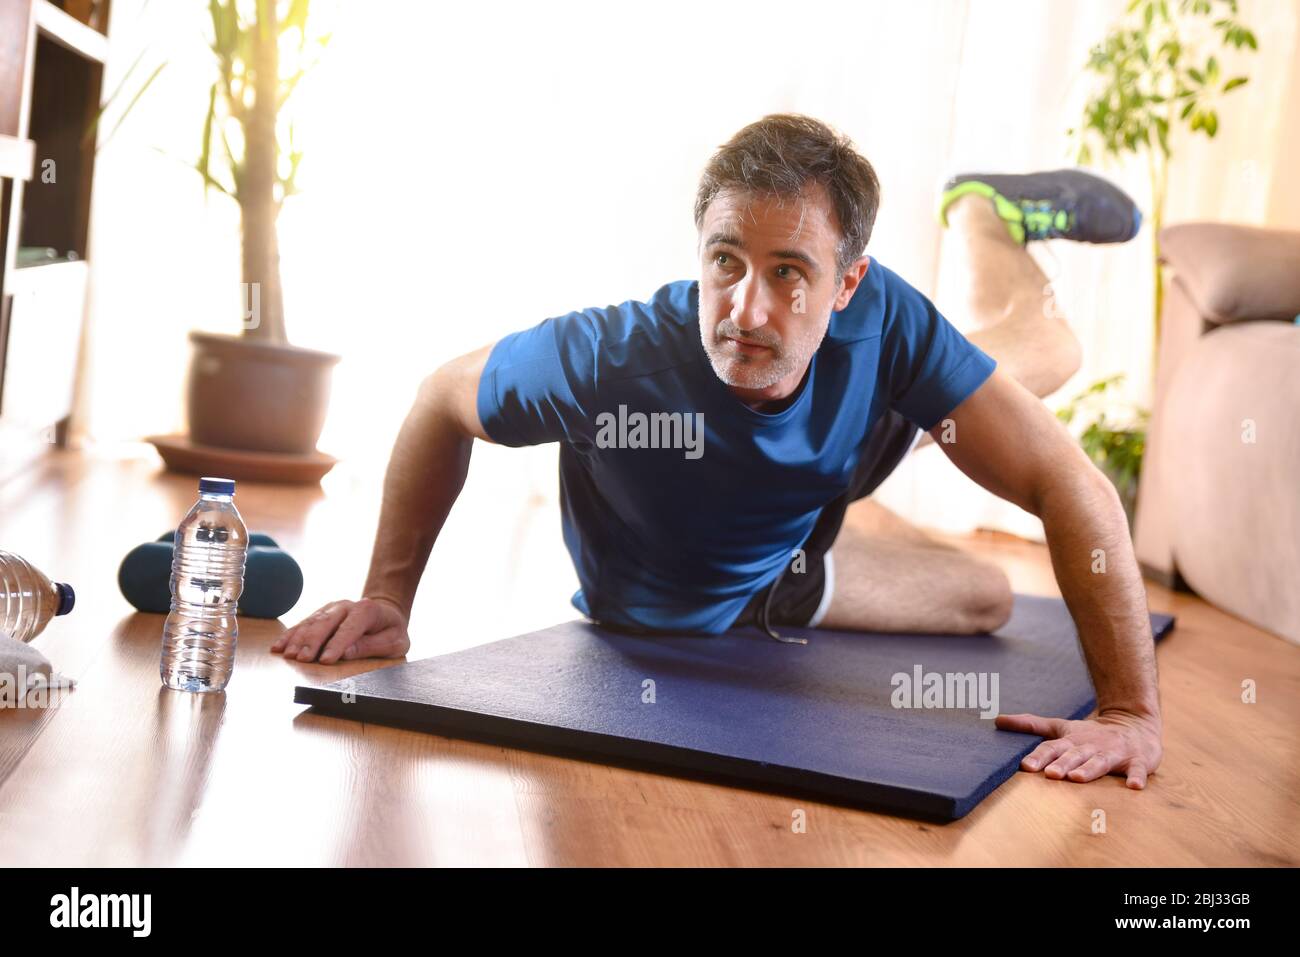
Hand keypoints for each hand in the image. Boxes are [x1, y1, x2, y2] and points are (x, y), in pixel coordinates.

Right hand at [272, 597, 410, 663]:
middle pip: (326, 623)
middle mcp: (346, 606)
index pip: (350, 628)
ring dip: (298, 639)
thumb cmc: (391, 631)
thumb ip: (372, 646)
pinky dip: (290, 635)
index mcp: (367, 610)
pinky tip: (278, 647)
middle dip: (312, 642)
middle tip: (302, 659)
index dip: (337, 644)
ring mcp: (331, 608)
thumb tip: (347, 652)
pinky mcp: (321, 614)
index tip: (326, 660)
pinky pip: (303, 624)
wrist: (385, 612)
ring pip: (311, 622)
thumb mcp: (395, 642)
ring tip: (287, 655)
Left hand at [995, 708, 1161, 788]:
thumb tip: (997, 720)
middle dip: (1062, 764)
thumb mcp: (1061, 727)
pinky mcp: (1138, 761)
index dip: (1039, 756)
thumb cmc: (1090, 733)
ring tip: (1077, 778)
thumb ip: (1031, 725)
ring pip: (1100, 762)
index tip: (1025, 766)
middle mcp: (1091, 746)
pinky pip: (1138, 770)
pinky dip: (1137, 778)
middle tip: (1050, 774)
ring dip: (1089, 769)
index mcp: (1072, 740)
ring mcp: (1114, 753)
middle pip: (1074, 755)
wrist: (1134, 724)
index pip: (1052, 748)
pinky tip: (1134, 787)